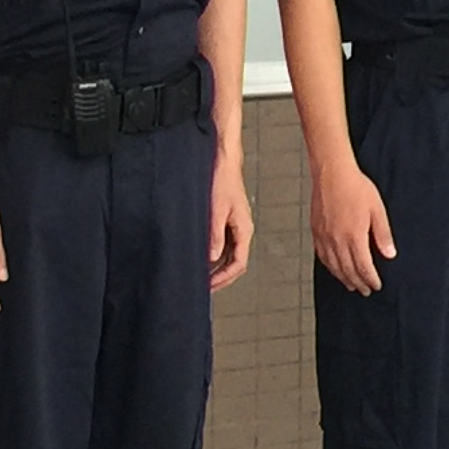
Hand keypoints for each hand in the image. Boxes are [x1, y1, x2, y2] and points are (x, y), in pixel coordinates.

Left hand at [209, 155, 255, 291]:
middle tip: (206, 287)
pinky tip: (204, 257)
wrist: (223, 161)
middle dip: (222, 277)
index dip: (224, 277)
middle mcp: (242, 229)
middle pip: (236, 262)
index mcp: (244, 229)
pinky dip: (215, 254)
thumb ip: (215, 235)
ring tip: (204, 276)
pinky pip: (225, 244)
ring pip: (230, 254)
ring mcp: (235, 225)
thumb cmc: (222, 180)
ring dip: (218, 267)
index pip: (239, 263)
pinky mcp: (228, 219)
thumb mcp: (216, 210)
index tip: (209, 285)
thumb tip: (212, 257)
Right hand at [310, 154, 397, 293]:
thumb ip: (383, 234)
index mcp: (354, 237)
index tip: (376, 285)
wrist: (332, 173)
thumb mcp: (377, 210)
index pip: (363, 267)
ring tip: (350, 285)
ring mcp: (324, 237)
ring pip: (333, 266)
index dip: (370, 279)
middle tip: (365, 290)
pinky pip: (322, 256)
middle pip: (348, 270)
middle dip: (358, 283)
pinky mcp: (316, 231)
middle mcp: (337, 240)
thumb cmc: (355, 187)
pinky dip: (329, 267)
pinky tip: (334, 268)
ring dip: (343, 278)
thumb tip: (389, 254)